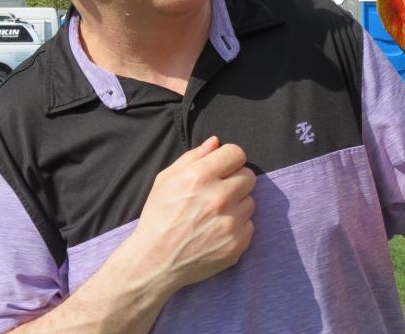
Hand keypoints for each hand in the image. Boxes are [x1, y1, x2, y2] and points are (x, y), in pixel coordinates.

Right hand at [127, 136, 255, 291]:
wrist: (155, 261)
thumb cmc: (158, 217)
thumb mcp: (166, 180)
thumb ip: (193, 157)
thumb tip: (216, 142)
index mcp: (200, 176)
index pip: (237, 153)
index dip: (229, 159)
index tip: (223, 168)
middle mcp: (219, 197)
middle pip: (249, 176)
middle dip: (235, 180)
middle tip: (219, 192)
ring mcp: (230, 222)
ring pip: (250, 201)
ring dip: (236, 205)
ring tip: (214, 215)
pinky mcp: (237, 244)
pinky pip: (249, 225)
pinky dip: (237, 227)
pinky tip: (217, 231)